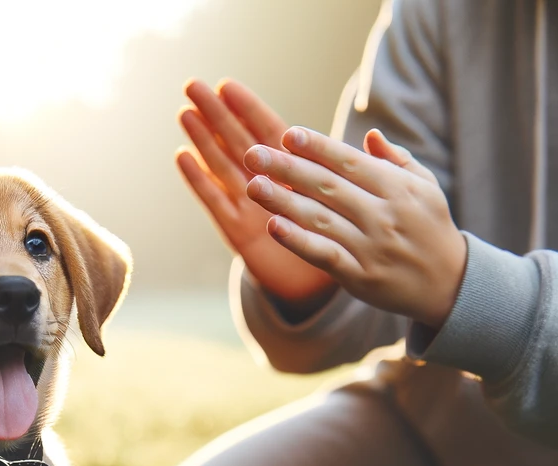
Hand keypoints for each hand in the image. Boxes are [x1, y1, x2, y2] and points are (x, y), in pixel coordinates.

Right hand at [176, 79, 335, 305]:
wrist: (318, 288)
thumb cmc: (339, 244)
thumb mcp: (351, 204)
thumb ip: (357, 173)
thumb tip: (374, 137)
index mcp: (294, 175)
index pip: (268, 132)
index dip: (248, 108)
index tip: (227, 85)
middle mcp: (267, 188)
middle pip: (238, 142)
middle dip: (216, 114)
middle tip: (193, 86)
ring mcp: (249, 209)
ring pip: (222, 166)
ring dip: (203, 139)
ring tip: (184, 112)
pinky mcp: (238, 233)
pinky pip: (216, 202)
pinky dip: (200, 180)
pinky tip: (183, 156)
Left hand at [243, 126, 467, 327]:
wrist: (449, 284)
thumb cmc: (430, 228)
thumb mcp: (424, 187)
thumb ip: (396, 160)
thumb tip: (368, 135)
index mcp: (397, 187)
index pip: (349, 162)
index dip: (317, 147)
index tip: (286, 135)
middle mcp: (383, 213)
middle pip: (327, 186)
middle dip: (287, 168)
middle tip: (253, 154)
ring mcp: (369, 245)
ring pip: (320, 218)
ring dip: (283, 201)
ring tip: (253, 185)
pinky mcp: (359, 275)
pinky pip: (324, 255)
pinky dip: (298, 241)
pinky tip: (273, 227)